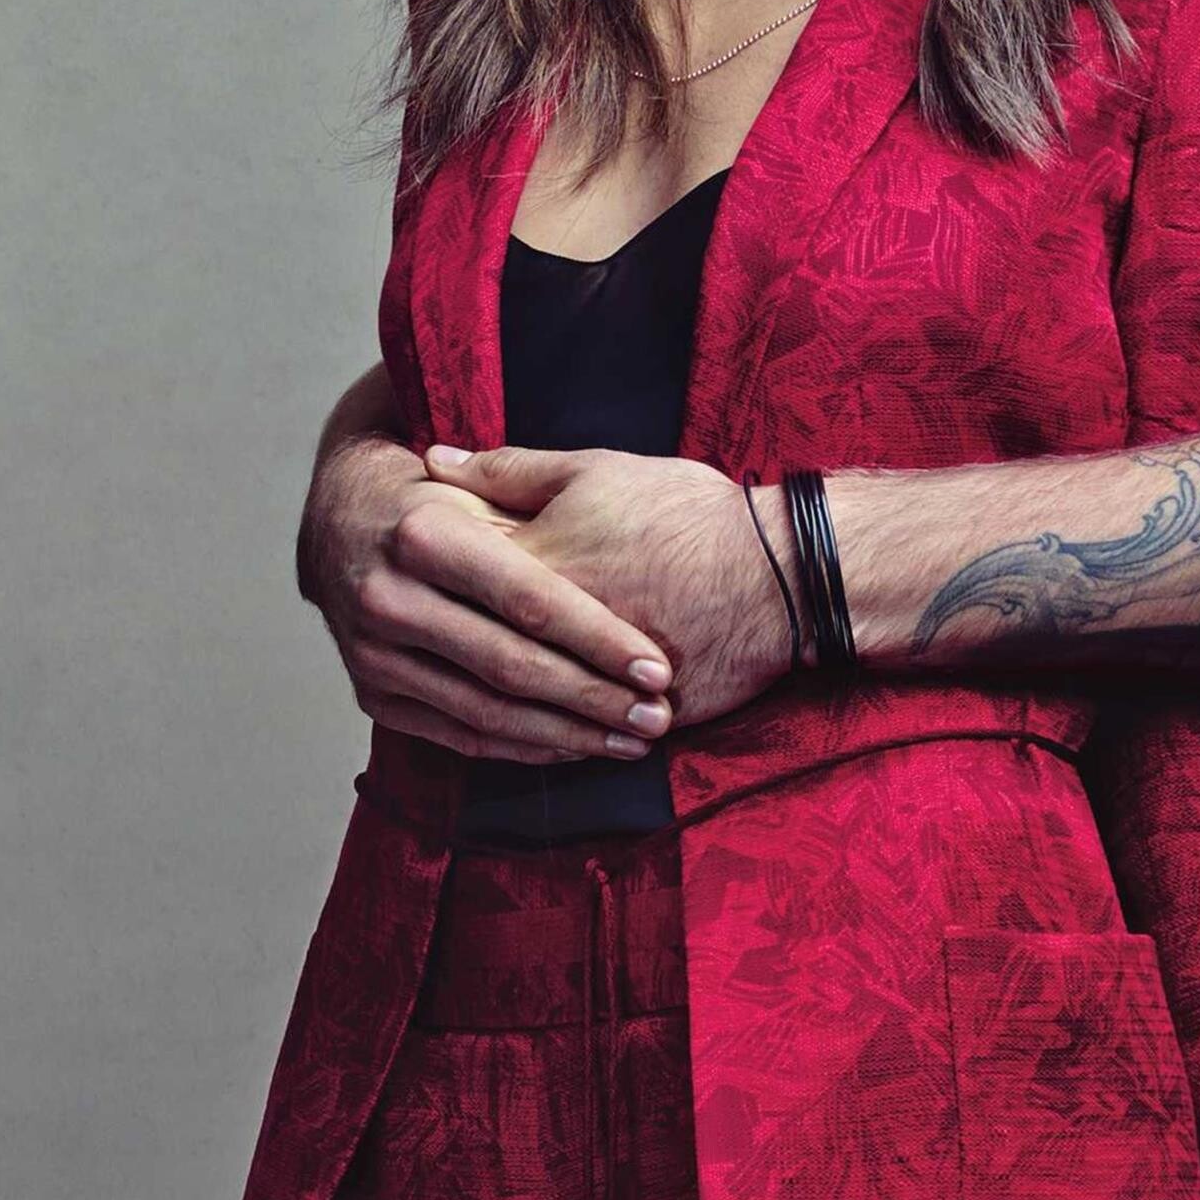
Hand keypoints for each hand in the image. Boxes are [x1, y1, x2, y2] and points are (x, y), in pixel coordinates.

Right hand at [301, 426, 676, 763]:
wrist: (338, 525)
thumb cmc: (435, 501)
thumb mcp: (480, 486)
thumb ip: (543, 515)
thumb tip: (627, 550)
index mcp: (422, 535)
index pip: (529, 600)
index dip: (599, 640)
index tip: (658, 668)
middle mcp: (389, 598)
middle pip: (510, 665)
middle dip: (594, 698)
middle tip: (657, 717)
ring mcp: (373, 654)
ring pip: (487, 712)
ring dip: (567, 734)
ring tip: (632, 742)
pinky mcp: (372, 695)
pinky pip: (458, 736)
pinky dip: (522, 747)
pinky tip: (576, 747)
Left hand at [421, 443, 798, 727]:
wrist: (779, 573)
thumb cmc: (689, 513)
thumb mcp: (595, 470)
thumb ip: (507, 469)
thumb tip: (431, 459)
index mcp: (531, 566)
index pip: (451, 581)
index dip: (431, 579)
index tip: (420, 576)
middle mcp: (551, 633)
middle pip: (476, 652)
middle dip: (451, 649)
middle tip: (431, 642)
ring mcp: (590, 681)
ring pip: (519, 707)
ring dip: (496, 706)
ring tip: (474, 692)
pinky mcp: (628, 715)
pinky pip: (574, 737)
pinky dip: (552, 740)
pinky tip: (541, 734)